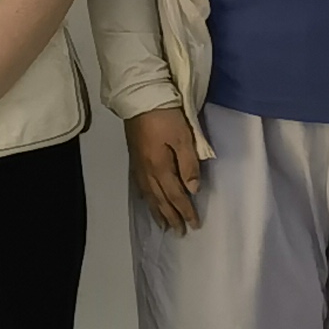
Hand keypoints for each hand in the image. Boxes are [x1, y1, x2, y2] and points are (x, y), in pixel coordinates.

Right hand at [124, 107, 204, 232]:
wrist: (139, 96)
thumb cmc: (165, 116)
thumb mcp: (184, 137)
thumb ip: (188, 165)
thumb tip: (192, 190)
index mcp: (160, 167)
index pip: (175, 195)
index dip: (184, 211)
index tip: (193, 225)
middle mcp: (147, 170)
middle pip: (160, 199)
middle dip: (170, 216)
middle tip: (178, 232)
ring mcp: (138, 164)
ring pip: (148, 194)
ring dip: (156, 210)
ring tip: (163, 224)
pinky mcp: (134, 156)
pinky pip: (140, 184)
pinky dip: (146, 197)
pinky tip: (148, 199)